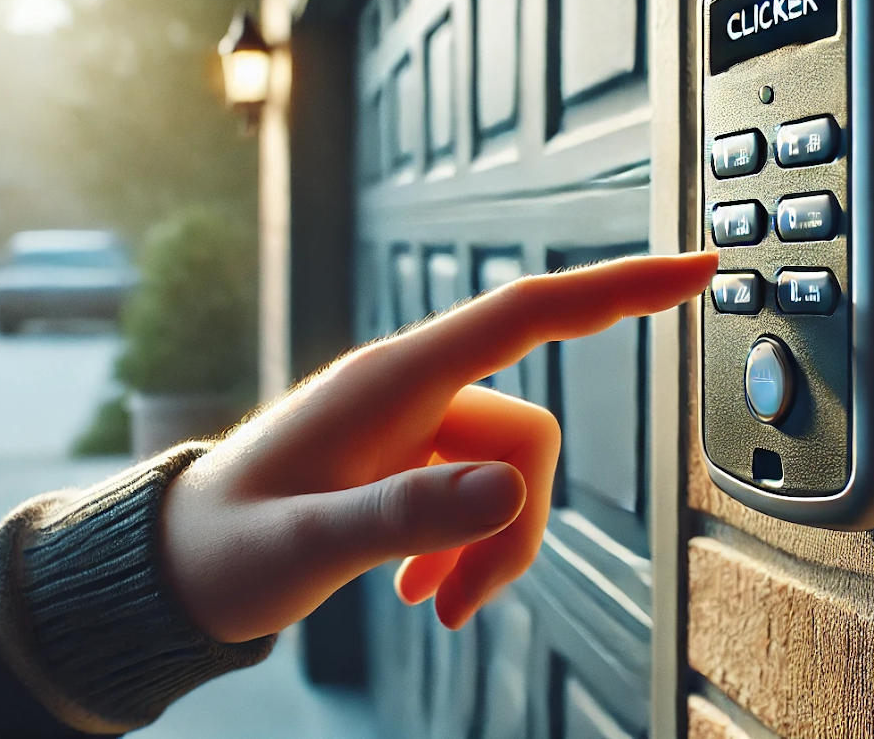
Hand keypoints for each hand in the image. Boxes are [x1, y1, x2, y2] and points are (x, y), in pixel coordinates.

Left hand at [156, 251, 716, 642]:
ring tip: (434, 606)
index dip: (617, 286)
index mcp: (392, 381)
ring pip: (510, 475)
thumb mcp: (304, 544)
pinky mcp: (409, 459)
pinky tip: (422, 591)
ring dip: (489, 549)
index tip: (697, 267)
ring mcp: (413, 425)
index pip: (526, 312)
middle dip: (514, 529)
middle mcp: (412, 389)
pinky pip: (479, 493)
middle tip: (457, 604)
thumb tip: (509, 491)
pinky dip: (468, 548)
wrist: (176, 567)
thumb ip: (403, 515)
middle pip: (529, 437)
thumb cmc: (222, 549)